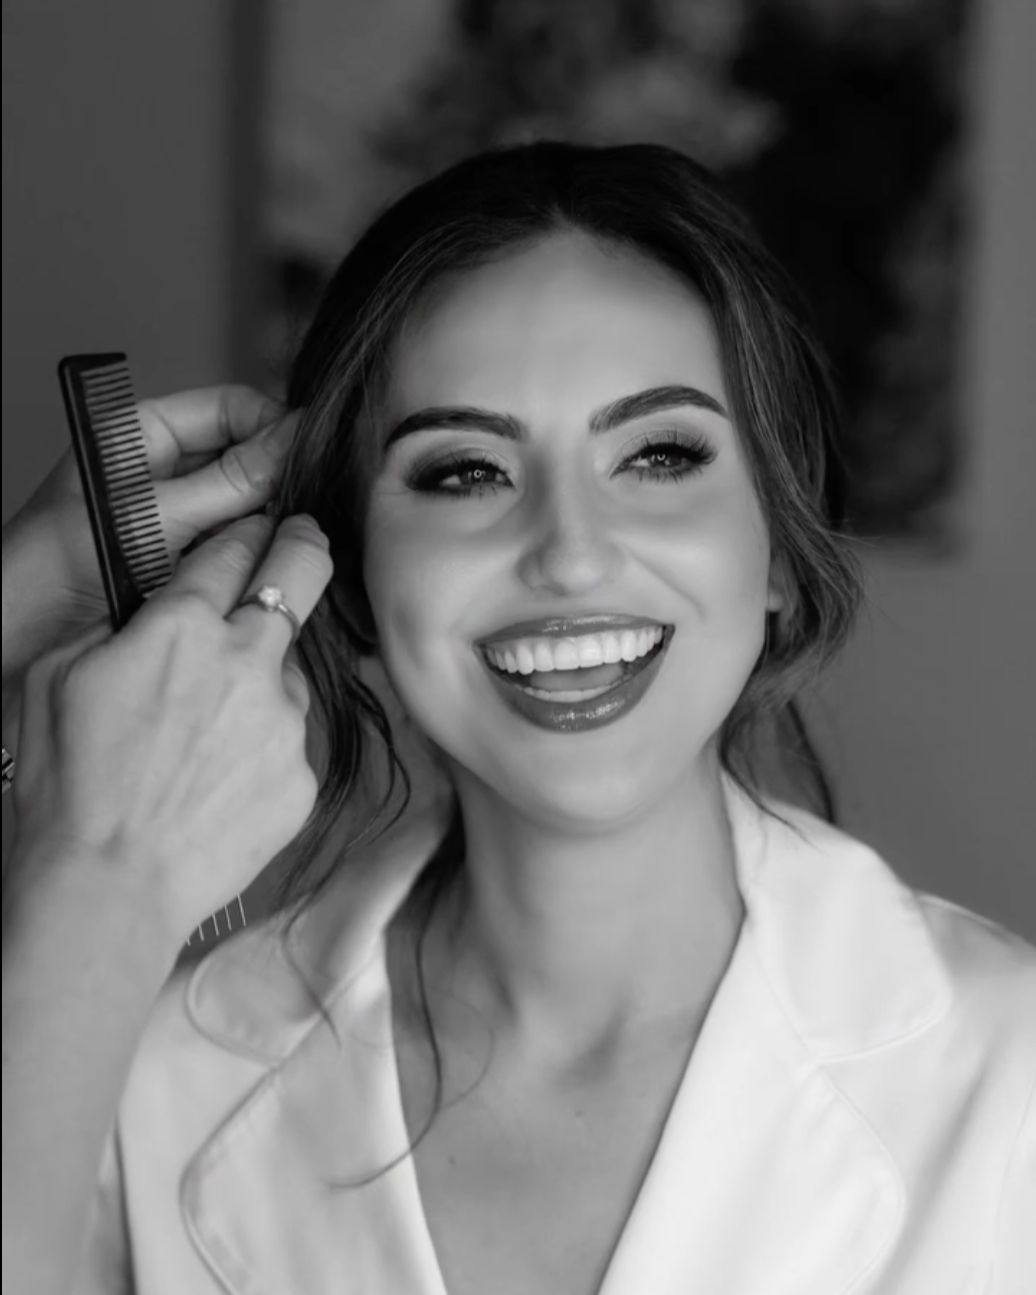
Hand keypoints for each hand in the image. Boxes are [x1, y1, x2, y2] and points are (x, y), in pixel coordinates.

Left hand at [2, 386, 298, 687]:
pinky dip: (254, 552)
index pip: (232, 409)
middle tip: (313, 500)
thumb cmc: (56, 564)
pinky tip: (275, 563)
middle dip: (279, 476)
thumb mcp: (154, 515)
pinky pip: (233, 545)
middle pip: (243, 456)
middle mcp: (163, 469)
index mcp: (144, 434)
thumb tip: (294, 441)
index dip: (276, 424)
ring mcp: (175, 515)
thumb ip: (230, 481)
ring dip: (269, 519)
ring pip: (244, 504)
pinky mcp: (183, 558)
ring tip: (298, 535)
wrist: (17, 636)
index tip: (316, 449)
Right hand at [9, 512, 332, 943]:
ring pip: (292, 670)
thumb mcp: (58, 678)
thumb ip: (120, 628)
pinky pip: (290, 740)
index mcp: (181, 626)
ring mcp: (284, 720)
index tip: (252, 533)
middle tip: (302, 540)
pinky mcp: (301, 774)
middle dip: (303, 545)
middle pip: (301, 572)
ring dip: (264, 679)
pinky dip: (264, 746)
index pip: (234, 548)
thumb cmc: (69, 789)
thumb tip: (151, 613)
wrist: (109, 888)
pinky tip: (221, 779)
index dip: (244, 533)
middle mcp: (247, 661)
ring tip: (211, 732)